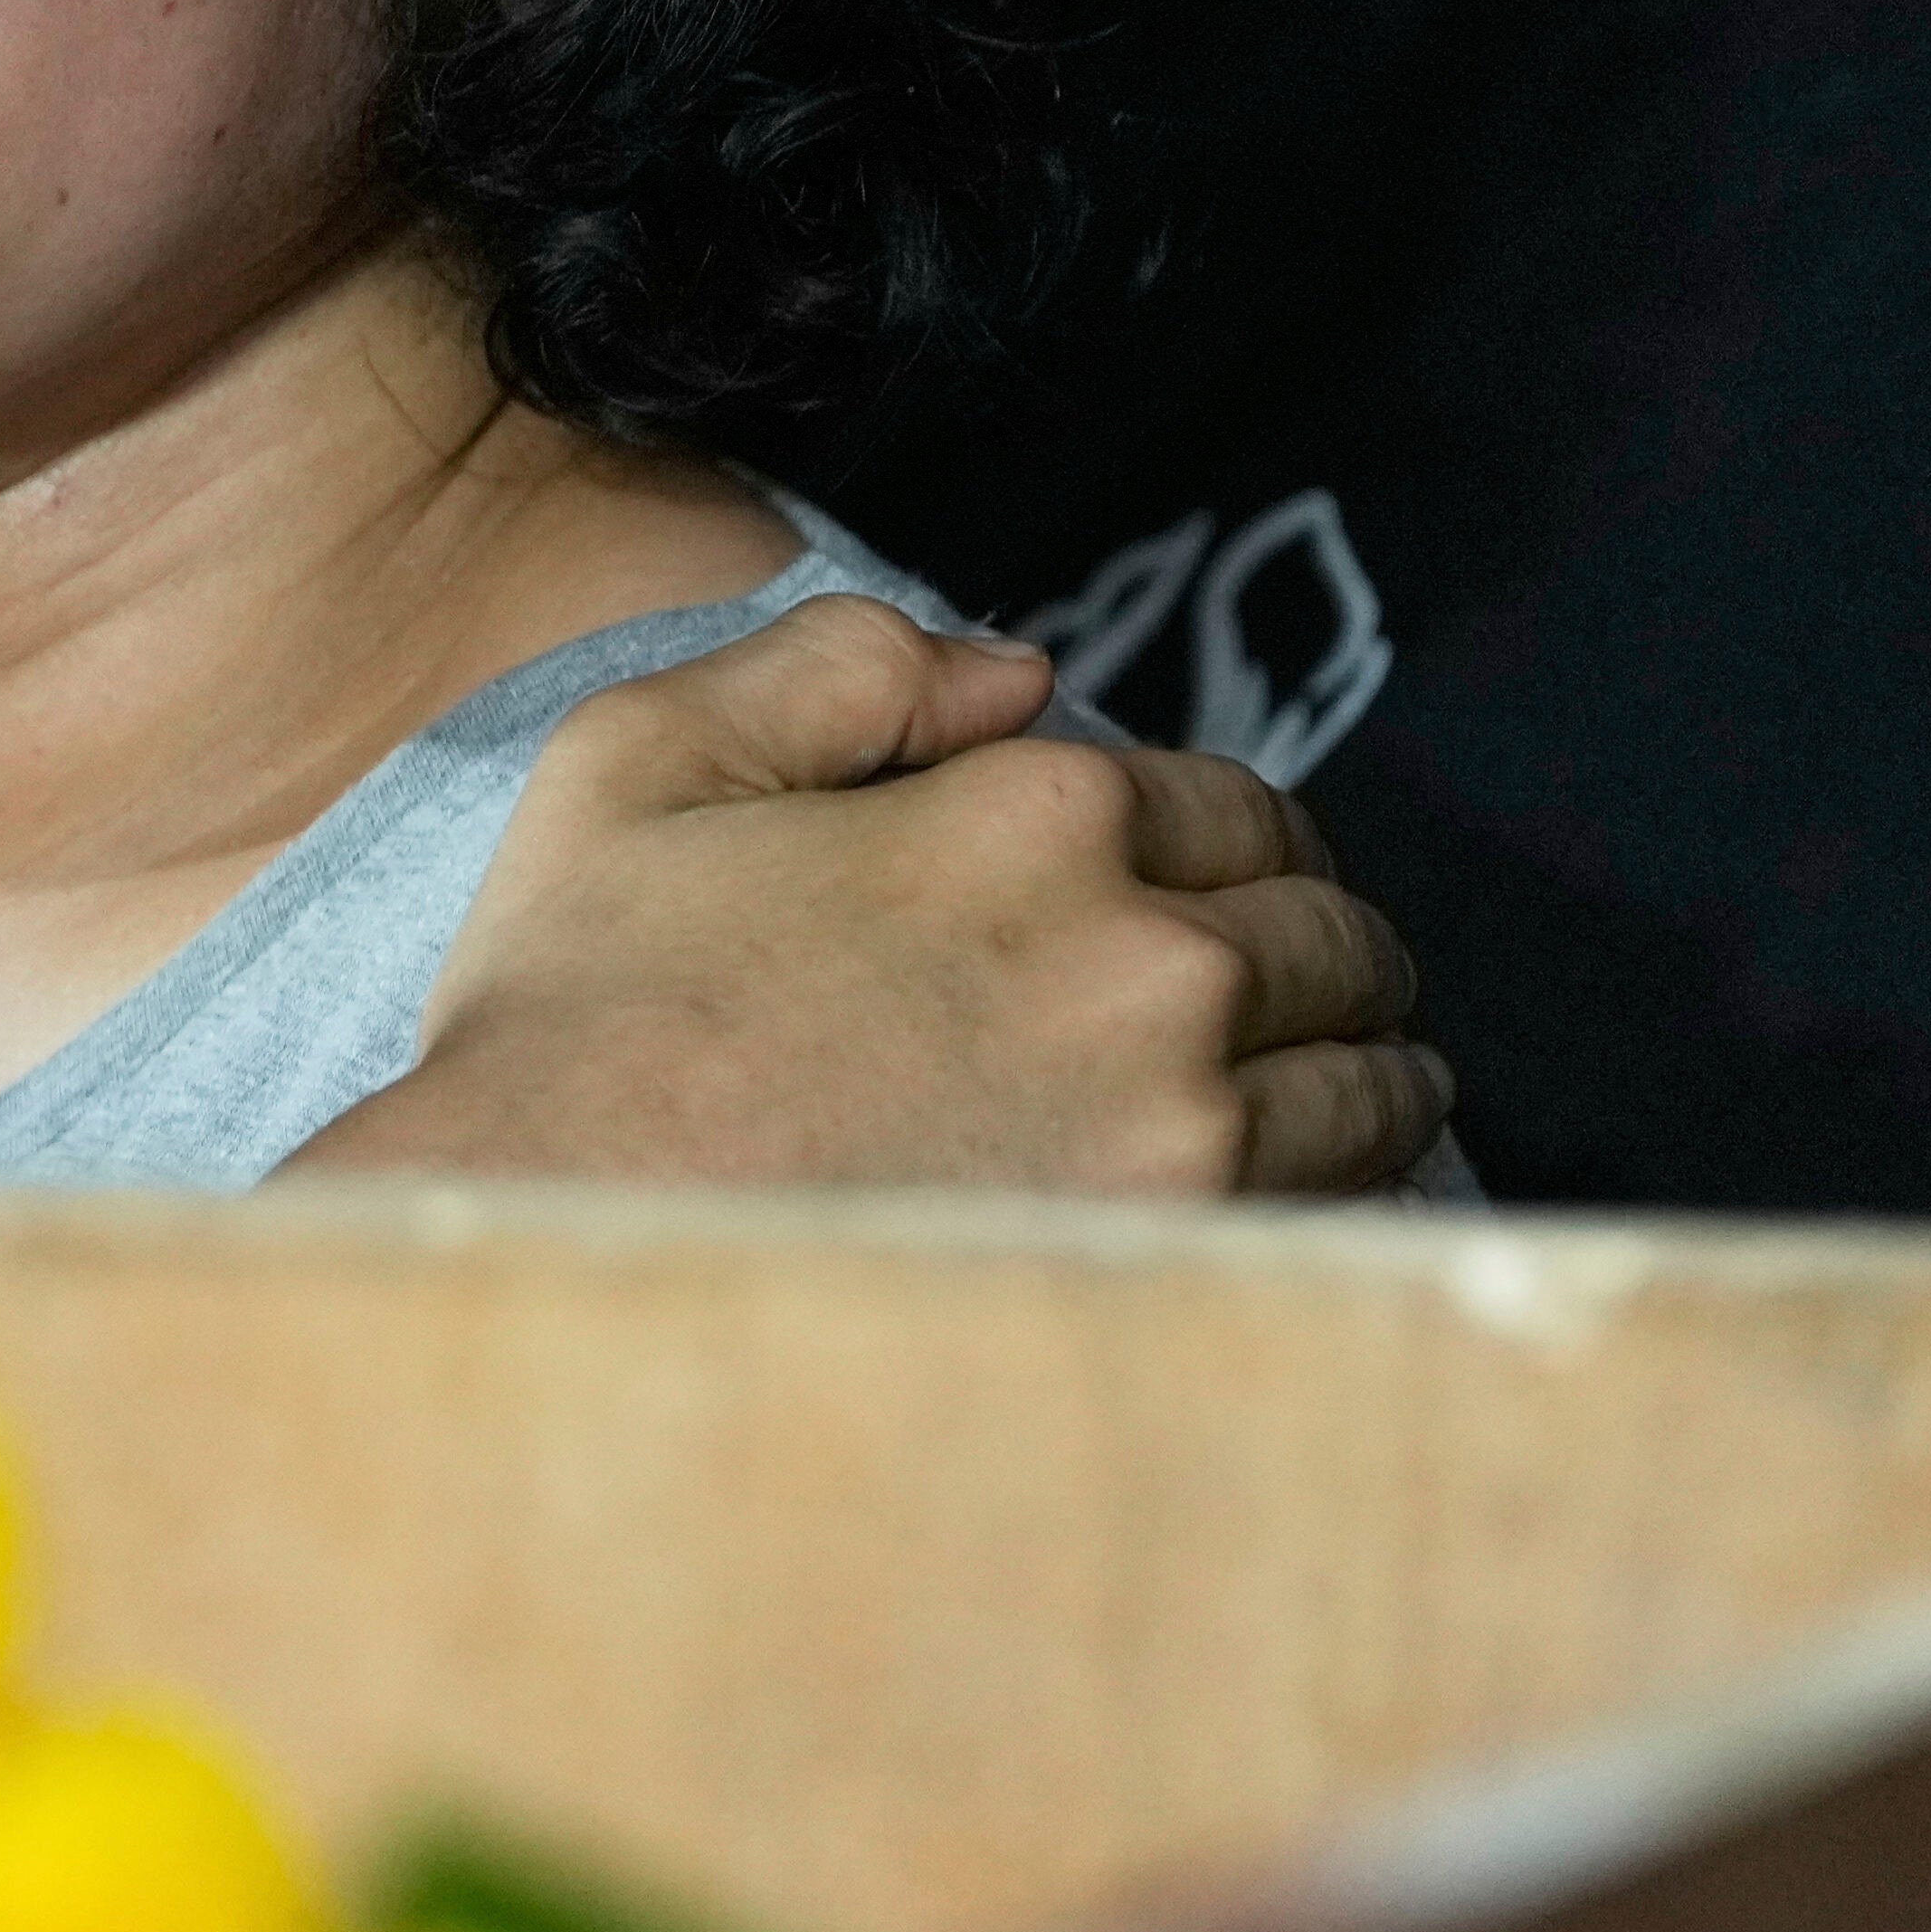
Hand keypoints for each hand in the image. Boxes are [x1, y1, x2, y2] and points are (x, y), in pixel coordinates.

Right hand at [303, 601, 1451, 1196]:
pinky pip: (1352, 1211)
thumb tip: (1020, 671)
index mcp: (1033, 816)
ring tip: (1360, 1079)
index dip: (1226, 838)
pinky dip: (1360, 1188)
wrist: (557, 1243)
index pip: (1230, 806)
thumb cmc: (576, 1013)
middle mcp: (1144, 961)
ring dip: (1373, 1063)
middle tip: (1313, 979)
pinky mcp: (1183, 1266)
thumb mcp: (646, 756)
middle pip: (1332, 934)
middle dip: (1324, 943)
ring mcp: (1181, 1126)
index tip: (1218, 882)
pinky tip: (1324, 1192)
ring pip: (1374, 1077)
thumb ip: (839, 665)